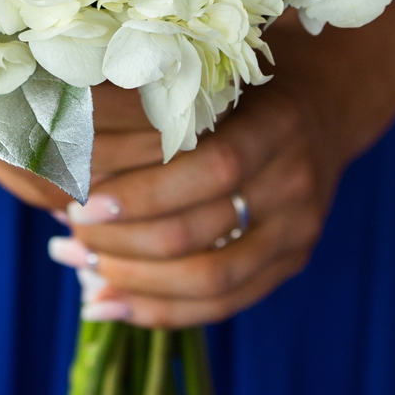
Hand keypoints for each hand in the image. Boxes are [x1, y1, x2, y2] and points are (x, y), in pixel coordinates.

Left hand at [0, 77, 344, 328]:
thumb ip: (157, 116)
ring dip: (135, 283)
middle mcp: (295, 181)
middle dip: (122, 244)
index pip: (211, 168)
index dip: (141, 193)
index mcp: (276, 125)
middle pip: (201, 231)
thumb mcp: (211, 83)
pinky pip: (225, 304)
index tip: (80, 203)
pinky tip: (112, 306)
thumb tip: (65, 157)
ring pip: (211, 279)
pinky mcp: (294, 259)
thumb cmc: (246, 88)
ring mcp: (300, 228)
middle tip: (70, 238)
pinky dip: (162, 312)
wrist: (328, 104)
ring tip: (84, 273)